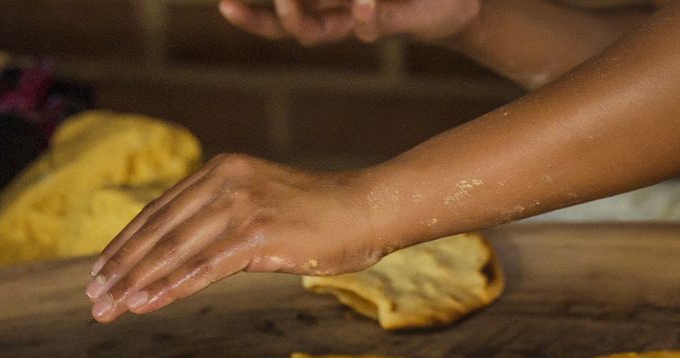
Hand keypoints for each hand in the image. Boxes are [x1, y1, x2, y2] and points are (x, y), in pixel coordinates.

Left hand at [85, 155, 385, 321]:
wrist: (370, 210)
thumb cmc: (323, 217)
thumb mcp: (263, 208)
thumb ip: (225, 223)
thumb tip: (189, 257)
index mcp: (221, 172)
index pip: (158, 212)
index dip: (125, 245)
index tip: (100, 273)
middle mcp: (225, 182)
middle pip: (158, 231)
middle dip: (121, 268)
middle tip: (93, 299)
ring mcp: (242, 206)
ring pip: (175, 250)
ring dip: (137, 282)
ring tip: (110, 308)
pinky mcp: (259, 234)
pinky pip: (205, 267)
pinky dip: (172, 287)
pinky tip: (147, 304)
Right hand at [217, 0, 480, 44]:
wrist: (454, 2)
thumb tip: (312, 0)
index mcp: (323, 2)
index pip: (276, 16)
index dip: (251, 15)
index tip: (225, 6)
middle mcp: (335, 14)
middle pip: (289, 26)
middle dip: (266, 18)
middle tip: (250, 5)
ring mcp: (360, 20)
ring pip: (320, 32)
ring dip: (299, 18)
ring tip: (287, 1)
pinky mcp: (392, 23)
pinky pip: (369, 26)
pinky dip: (362, 14)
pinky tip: (362, 3)